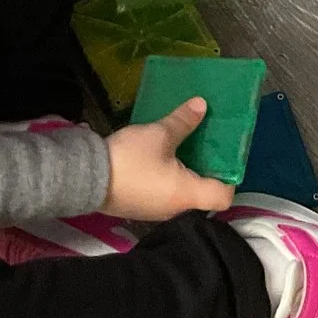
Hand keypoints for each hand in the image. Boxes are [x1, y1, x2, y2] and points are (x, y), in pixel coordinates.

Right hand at [102, 99, 234, 218]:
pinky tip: (162, 158)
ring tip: (186, 147)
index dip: (230, 178)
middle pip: (204, 195)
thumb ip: (183, 121)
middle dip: (207, 170)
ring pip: (183, 194)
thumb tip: (202, 105)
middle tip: (208, 145)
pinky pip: (165, 194)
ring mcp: (158, 212)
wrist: (86, 179)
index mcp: (187, 195)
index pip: (224, 196)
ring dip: (187, 173)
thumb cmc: (130, 160)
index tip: (227, 156)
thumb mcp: (159, 134)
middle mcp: (177, 209)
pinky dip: (169, 178)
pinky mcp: (142, 208)